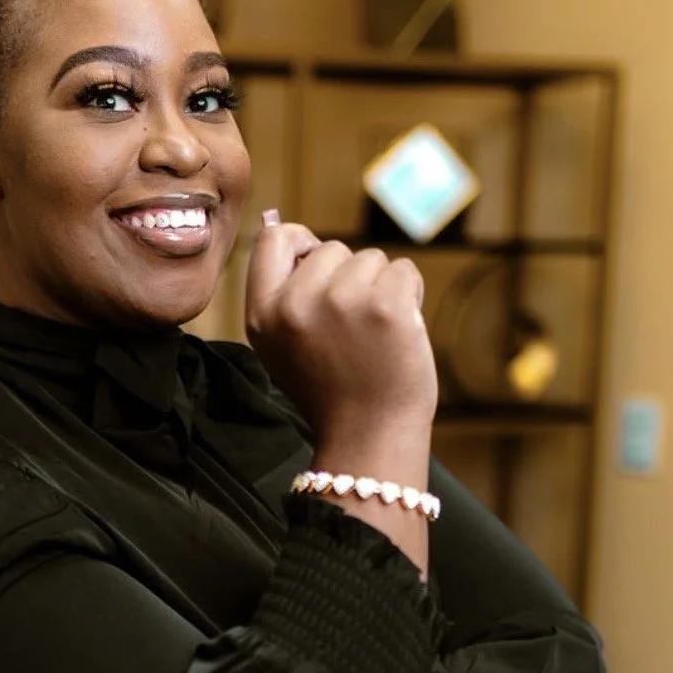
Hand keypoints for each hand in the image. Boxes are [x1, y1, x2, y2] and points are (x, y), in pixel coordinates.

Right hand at [243, 210, 438, 436]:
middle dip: (349, 277)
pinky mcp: (385, 305)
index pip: (272, 239)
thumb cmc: (332, 392)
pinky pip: (404, 270)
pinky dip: (410, 294)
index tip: (319, 268)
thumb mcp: (281, 348)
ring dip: (381, 288)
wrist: (369, 439)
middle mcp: (295, 304)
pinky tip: (399, 330)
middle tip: (352, 328)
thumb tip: (293, 233)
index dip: (301, 243)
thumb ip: (281, 296)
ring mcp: (340, 301)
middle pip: (331, 249)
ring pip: (370, 259)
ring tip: (375, 334)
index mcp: (262, 315)